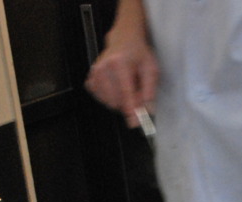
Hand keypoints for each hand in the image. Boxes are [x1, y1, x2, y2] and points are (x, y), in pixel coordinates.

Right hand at [84, 10, 158, 128]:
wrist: (124, 40)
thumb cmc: (139, 54)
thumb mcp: (151, 69)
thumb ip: (149, 91)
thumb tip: (146, 112)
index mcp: (120, 63)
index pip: (125, 92)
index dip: (130, 109)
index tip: (134, 123)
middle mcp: (103, 68)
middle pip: (117, 100)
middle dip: (129, 103)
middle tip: (137, 93)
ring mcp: (94, 74)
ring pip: (109, 102)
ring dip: (120, 102)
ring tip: (127, 87)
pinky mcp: (90, 80)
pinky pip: (101, 99)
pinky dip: (110, 99)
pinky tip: (116, 88)